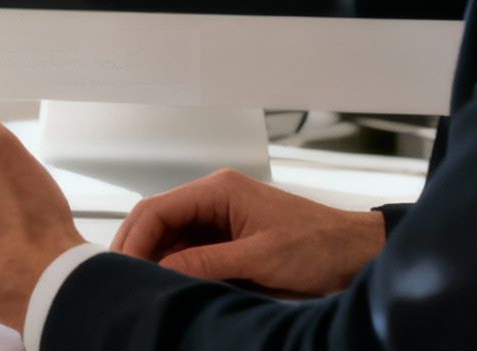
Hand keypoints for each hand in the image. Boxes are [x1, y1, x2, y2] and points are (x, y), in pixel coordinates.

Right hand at [111, 168, 385, 296]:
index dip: (134, 238)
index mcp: (218, 190)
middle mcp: (213, 197)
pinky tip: (167, 284)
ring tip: (140, 285)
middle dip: (137, 247)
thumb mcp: (259, 257)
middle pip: (158, 219)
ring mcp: (220, 217)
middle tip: (121, 279)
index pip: (157, 209)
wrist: (355, 254)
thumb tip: (160, 272)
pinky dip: (175, 266)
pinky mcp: (227, 236)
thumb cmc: (316, 247)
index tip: (121, 267)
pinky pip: (189, 249)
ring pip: (170, 236)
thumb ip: (206, 263)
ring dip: (155, 258)